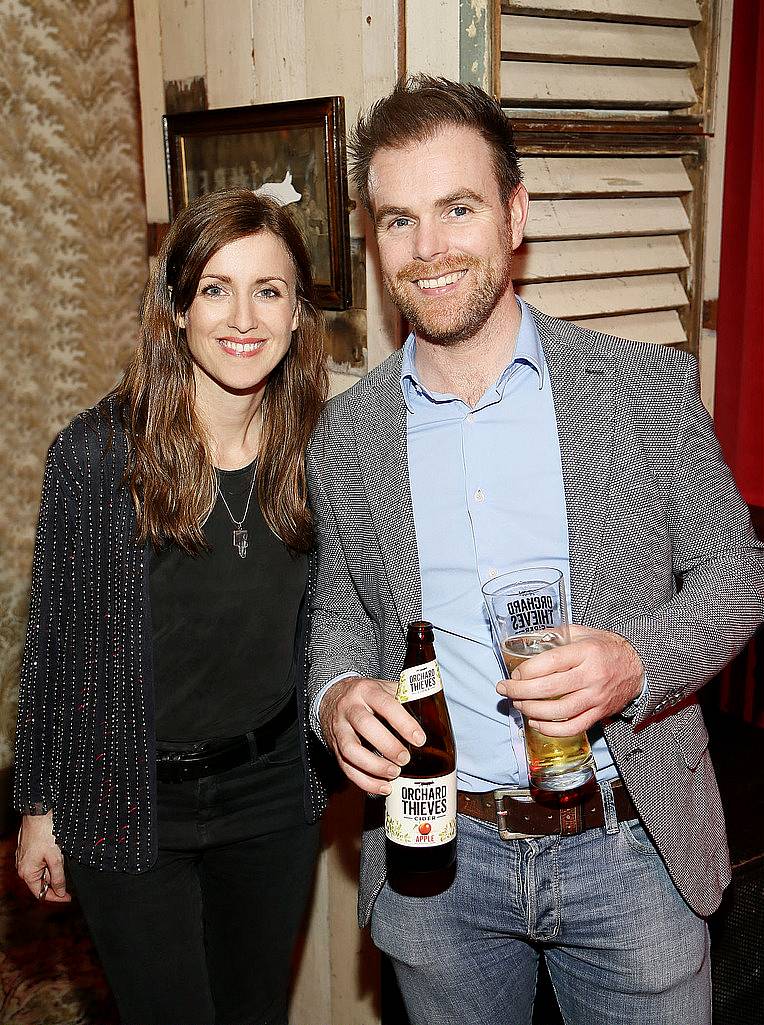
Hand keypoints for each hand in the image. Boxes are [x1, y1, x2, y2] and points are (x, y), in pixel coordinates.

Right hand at [16, 811, 70, 902]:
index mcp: (27, 873)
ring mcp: (24, 859)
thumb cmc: (45, 833)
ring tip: (60, 854)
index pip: (41, 893)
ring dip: (53, 868)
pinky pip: (40, 862)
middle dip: (56, 879)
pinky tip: (56, 851)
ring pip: (42, 871)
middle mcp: (23, 868)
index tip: (68, 897)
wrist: (38, 813)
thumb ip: (58, 877)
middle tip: (67, 871)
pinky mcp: (28, 851)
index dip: (56, 897)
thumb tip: (60, 892)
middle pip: (42, 882)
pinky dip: (50, 860)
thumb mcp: (55, 858)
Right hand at [319, 676, 425, 794]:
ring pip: (350, 750)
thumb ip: (405, 699)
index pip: (385, 704)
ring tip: (394, 774)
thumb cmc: (367, 695)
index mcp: (367, 690)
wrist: (332, 697)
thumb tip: (435, 718)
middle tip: (405, 758)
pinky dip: (364, 781)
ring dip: (374, 766)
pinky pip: (346, 767)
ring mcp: (339, 728)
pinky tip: (383, 787)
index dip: (403, 722)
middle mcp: (350, 707)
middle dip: (387, 746)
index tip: (419, 739)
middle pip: (365, 726)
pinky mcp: (335, 747)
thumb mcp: (385, 688)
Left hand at [498, 626, 643, 735]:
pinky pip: (573, 727)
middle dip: (520, 690)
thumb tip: (528, 639)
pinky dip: (551, 730)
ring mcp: (596, 698)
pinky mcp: (599, 713)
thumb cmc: (607, 647)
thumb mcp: (583, 632)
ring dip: (532, 710)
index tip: (514, 673)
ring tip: (518, 704)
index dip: (526, 670)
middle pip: (549, 689)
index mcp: (585, 652)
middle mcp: (591, 676)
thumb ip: (556, 635)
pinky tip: (536, 723)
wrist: (639, 666)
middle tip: (504, 689)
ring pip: (559, 711)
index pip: (549, 663)